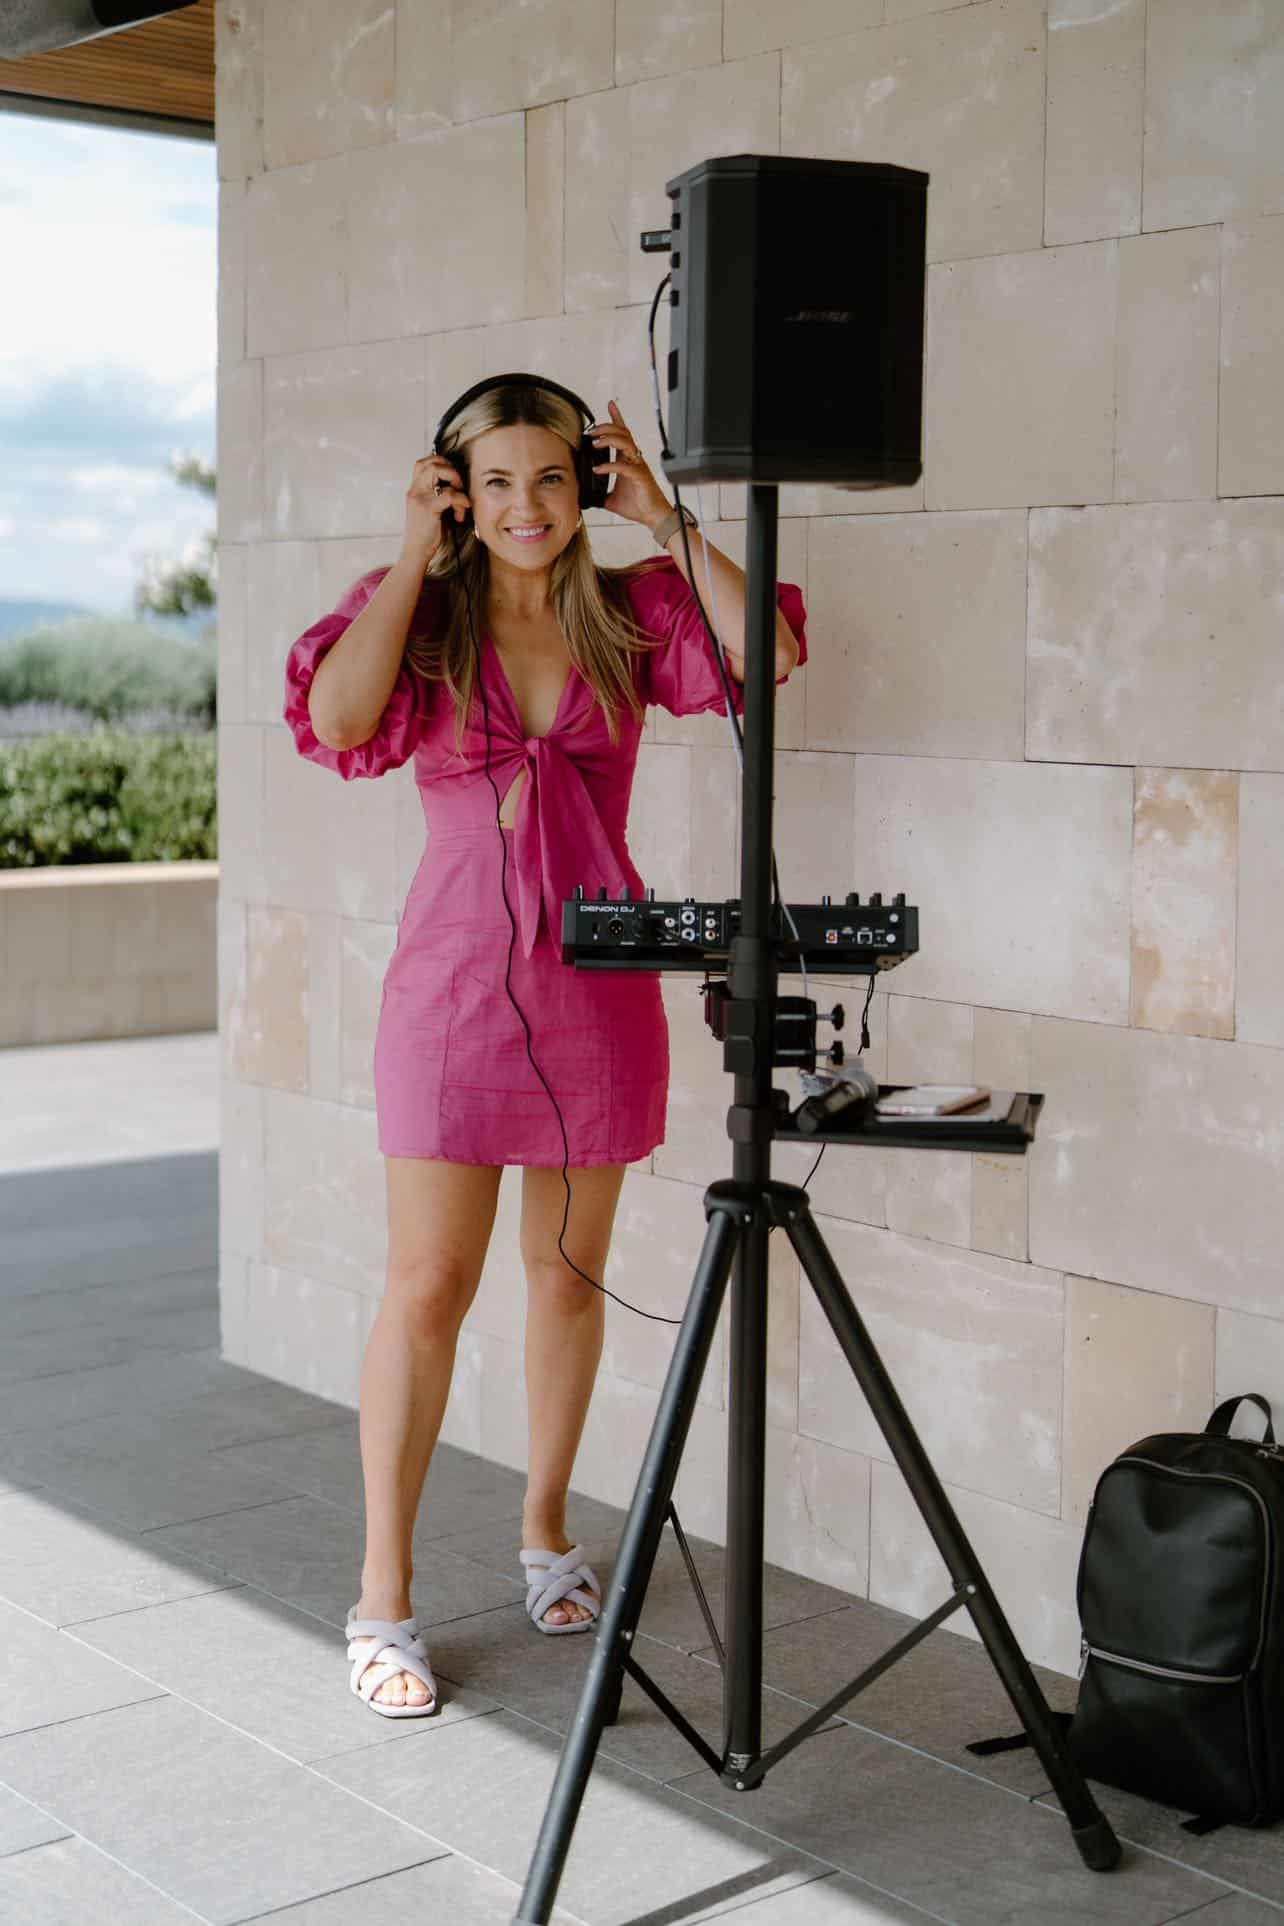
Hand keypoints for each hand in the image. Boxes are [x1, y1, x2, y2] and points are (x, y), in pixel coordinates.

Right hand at [401, 453, 470, 562]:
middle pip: (430, 462)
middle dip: (449, 468)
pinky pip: (450, 494)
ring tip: (460, 496)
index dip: (439, 463)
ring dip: (454, 478)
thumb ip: (434, 495)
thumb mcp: (426, 510)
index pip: (422, 463)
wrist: (416, 551)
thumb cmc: (425, 533)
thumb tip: (454, 486)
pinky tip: (462, 510)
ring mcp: (420, 497)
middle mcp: (415, 490)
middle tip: (458, 484)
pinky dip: (461, 499)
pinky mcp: (428, 508)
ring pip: (437, 471)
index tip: (452, 476)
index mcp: (414, 490)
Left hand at [588, 400, 669, 528]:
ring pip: (625, 443)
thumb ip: (600, 493)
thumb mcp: (611, 499)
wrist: (653, 517)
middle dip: (606, 427)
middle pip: (622, 433)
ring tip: (595, 443)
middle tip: (592, 431)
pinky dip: (610, 466)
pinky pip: (624, 467)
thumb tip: (586, 498)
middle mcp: (634, 460)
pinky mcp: (640, 477)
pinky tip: (599, 469)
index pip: (623, 434)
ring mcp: (638, 467)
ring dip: (609, 439)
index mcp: (628, 460)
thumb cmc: (638, 505)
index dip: (617, 418)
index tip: (610, 405)